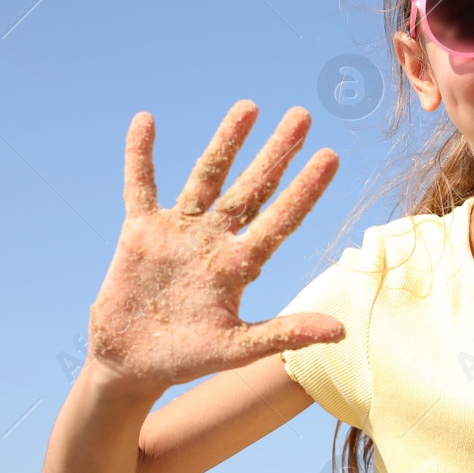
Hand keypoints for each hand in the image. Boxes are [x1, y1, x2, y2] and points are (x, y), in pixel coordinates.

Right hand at [86, 99, 345, 390]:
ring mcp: (178, 232)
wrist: (132, 365)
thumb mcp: (237, 350)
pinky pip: (140, 186)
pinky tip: (145, 121)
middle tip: (302, 115)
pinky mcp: (140, 232)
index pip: (280, 219)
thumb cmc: (188, 359)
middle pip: (250, 188)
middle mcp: (214, 241)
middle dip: (276, 153)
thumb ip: (284, 335)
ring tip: (249, 107)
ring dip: (225, 142)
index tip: (330, 156)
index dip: (304, 189)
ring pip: (206, 177)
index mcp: (239, 266)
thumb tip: (341, 331)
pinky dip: (140, 155)